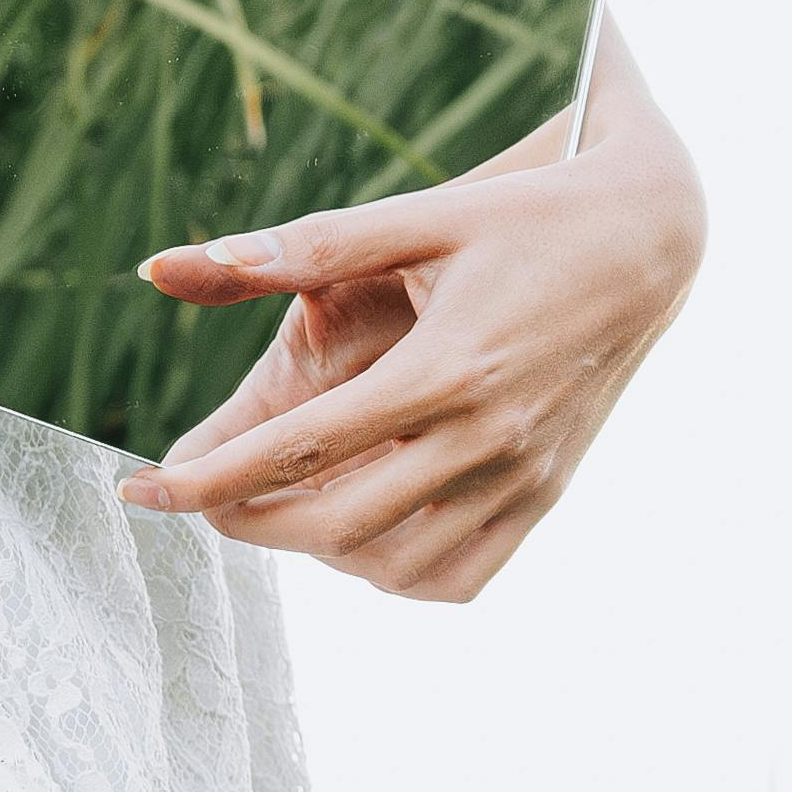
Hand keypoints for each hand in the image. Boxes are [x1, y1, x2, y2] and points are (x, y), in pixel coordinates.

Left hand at [118, 26, 706, 605]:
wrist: (654, 241)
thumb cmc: (526, 215)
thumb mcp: (422, 214)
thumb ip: (306, 246)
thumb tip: (180, 263)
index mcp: (447, 368)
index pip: (299, 450)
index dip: (205, 480)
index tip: (137, 492)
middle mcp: (488, 437)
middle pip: (335, 524)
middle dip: (246, 521)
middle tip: (197, 496)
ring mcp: (524, 478)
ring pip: (394, 566)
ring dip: (318, 551)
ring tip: (278, 505)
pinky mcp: (546, 496)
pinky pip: (457, 576)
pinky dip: (394, 572)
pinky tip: (360, 529)